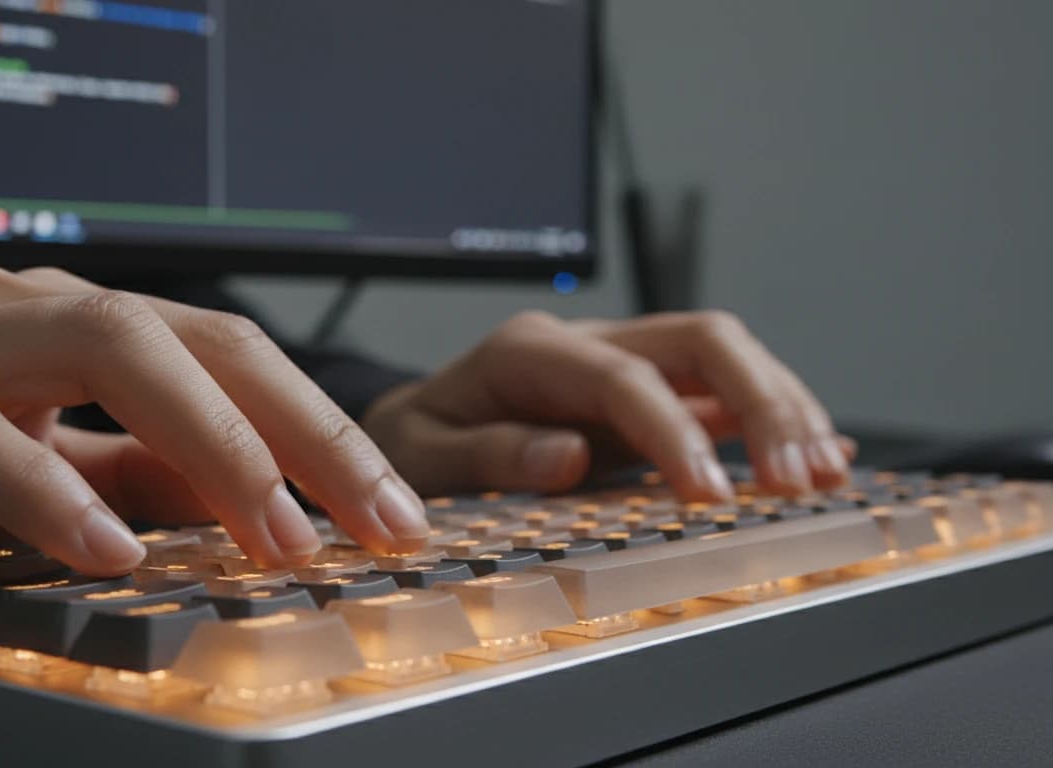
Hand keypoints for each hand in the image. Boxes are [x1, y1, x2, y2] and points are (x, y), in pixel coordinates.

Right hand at [0, 263, 428, 589]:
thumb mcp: (41, 465)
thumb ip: (135, 470)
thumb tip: (249, 497)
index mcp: (70, 324)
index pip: (230, 354)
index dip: (322, 428)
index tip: (392, 512)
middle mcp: (18, 310)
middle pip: (195, 336)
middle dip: (300, 429)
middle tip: (375, 521)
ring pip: (102, 346)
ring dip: (208, 441)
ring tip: (275, 531)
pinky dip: (44, 485)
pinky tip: (103, 548)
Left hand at [362, 310, 853, 499]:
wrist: (414, 426)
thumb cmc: (417, 443)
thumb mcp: (423, 454)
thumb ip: (489, 451)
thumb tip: (568, 454)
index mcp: (530, 352)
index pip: (625, 377)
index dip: (677, 431)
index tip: (712, 495)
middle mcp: (587, 343)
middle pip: (700, 340)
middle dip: (762, 403)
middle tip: (797, 481)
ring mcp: (623, 361)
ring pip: (725, 358)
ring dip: (782, 410)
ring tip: (822, 476)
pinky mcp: (648, 392)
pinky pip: (722, 392)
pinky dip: (774, 419)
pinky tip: (822, 452)